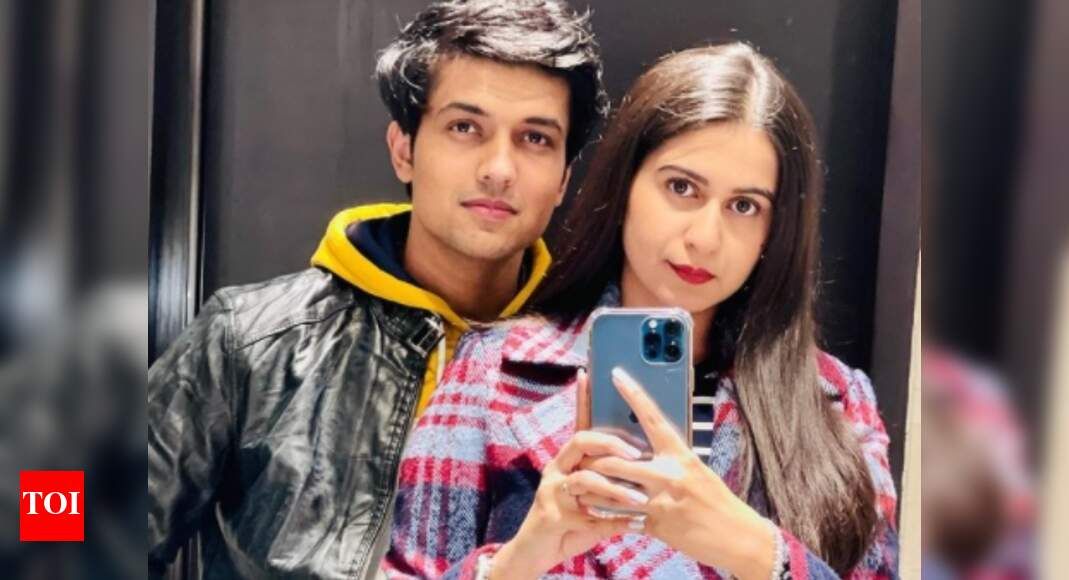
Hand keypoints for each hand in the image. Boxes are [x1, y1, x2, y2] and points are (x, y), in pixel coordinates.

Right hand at [491, 372, 650, 579]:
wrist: (538, 552)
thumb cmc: (571, 521)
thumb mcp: (593, 498)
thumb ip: (613, 482)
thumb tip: (647, 467)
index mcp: (568, 459)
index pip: (579, 422)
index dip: (582, 398)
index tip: (588, 373)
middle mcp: (558, 468)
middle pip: (582, 441)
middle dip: (612, 444)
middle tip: (638, 454)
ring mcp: (553, 490)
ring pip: (586, 477)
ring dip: (617, 489)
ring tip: (640, 500)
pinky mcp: (554, 514)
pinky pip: (589, 514)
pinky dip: (615, 521)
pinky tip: (635, 525)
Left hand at [578, 368, 778, 579]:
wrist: (737, 537)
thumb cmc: (717, 500)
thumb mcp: (696, 471)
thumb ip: (671, 458)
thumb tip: (647, 445)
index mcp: (681, 455)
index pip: (652, 417)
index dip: (632, 394)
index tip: (615, 374)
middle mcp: (669, 474)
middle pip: (617, 460)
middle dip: (594, 459)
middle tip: (581, 455)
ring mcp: (661, 501)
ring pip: (613, 489)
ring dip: (593, 487)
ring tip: (578, 482)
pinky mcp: (656, 525)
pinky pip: (620, 516)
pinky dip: (605, 512)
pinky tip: (592, 508)